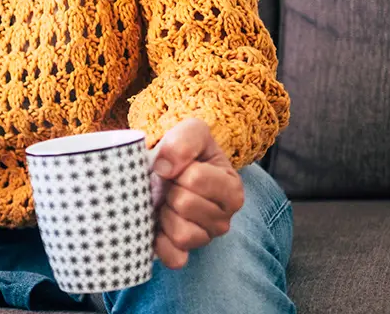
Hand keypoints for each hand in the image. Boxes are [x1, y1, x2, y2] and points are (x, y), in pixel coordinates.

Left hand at [148, 118, 244, 269]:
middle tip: (170, 185)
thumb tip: (164, 167)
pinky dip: (160, 243)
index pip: (196, 179)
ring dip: (165, 214)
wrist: (168, 167)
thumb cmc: (184, 151)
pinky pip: (174, 258)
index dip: (177, 168)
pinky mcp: (185, 253)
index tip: (177, 166)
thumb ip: (184, 140)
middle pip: (185, 205)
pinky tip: (158, 225)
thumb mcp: (192, 131)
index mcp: (232, 188)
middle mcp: (224, 218)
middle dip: (169, 190)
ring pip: (182, 234)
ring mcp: (205, 238)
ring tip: (166, 202)